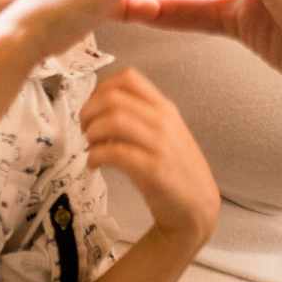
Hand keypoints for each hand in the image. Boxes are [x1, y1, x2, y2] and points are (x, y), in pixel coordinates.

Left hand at [80, 65, 218, 247]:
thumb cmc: (175, 167)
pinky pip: (116, 153)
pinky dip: (96, 156)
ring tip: (91, 146)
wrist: (197, 204)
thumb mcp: (164, 132)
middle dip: (89, 111)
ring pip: (114, 121)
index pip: (128, 77)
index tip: (91, 105)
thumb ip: (140, 116)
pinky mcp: (154, 170)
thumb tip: (100, 107)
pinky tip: (94, 164)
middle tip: (84, 127)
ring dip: (92, 132)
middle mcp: (163, 121)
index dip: (100, 88)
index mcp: (164, 107)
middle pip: (114, 98)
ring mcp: (160, 144)